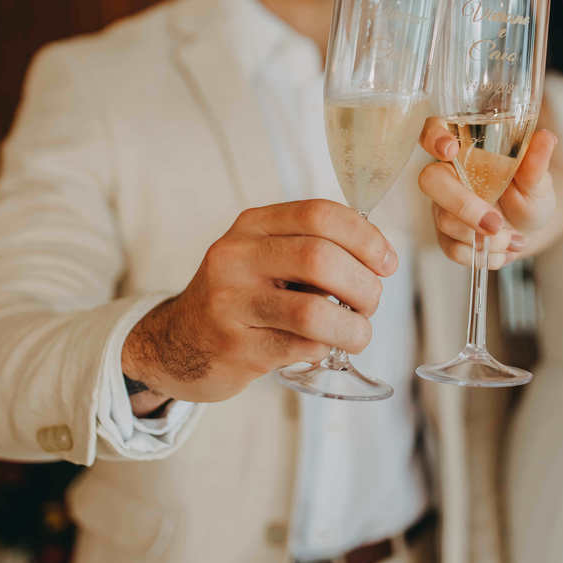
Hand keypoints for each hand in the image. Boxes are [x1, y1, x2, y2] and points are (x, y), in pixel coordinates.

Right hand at [122, 200, 397, 405]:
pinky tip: (322, 347)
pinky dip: (325, 348)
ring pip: (314, 311)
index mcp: (252, 226)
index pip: (319, 214)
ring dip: (353, 326)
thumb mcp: (263, 255)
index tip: (386, 262)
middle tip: (371, 302)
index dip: (365, 237)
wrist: (176, 343)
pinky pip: (301, 347)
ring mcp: (232, 304)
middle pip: (320, 259)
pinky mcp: (235, 348)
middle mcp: (236, 258)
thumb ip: (311, 246)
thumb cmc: (240, 296)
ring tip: (357, 333)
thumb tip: (379, 257)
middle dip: (363, 284)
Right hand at [417, 117, 557, 269]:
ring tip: (513, 239)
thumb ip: (537, 161)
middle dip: (463, 205)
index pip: (434, 130)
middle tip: (496, 223)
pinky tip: (504, 251)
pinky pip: (452, 248)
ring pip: (445, 220)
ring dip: (484, 237)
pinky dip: (483, 255)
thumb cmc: (530, 194)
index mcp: (466, 149)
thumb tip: (547, 137)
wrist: (531, 228)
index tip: (450, 148)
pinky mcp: (445, 235)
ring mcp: (442, 206)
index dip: (433, 136)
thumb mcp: (539, 179)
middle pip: (431, 181)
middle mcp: (448, 175)